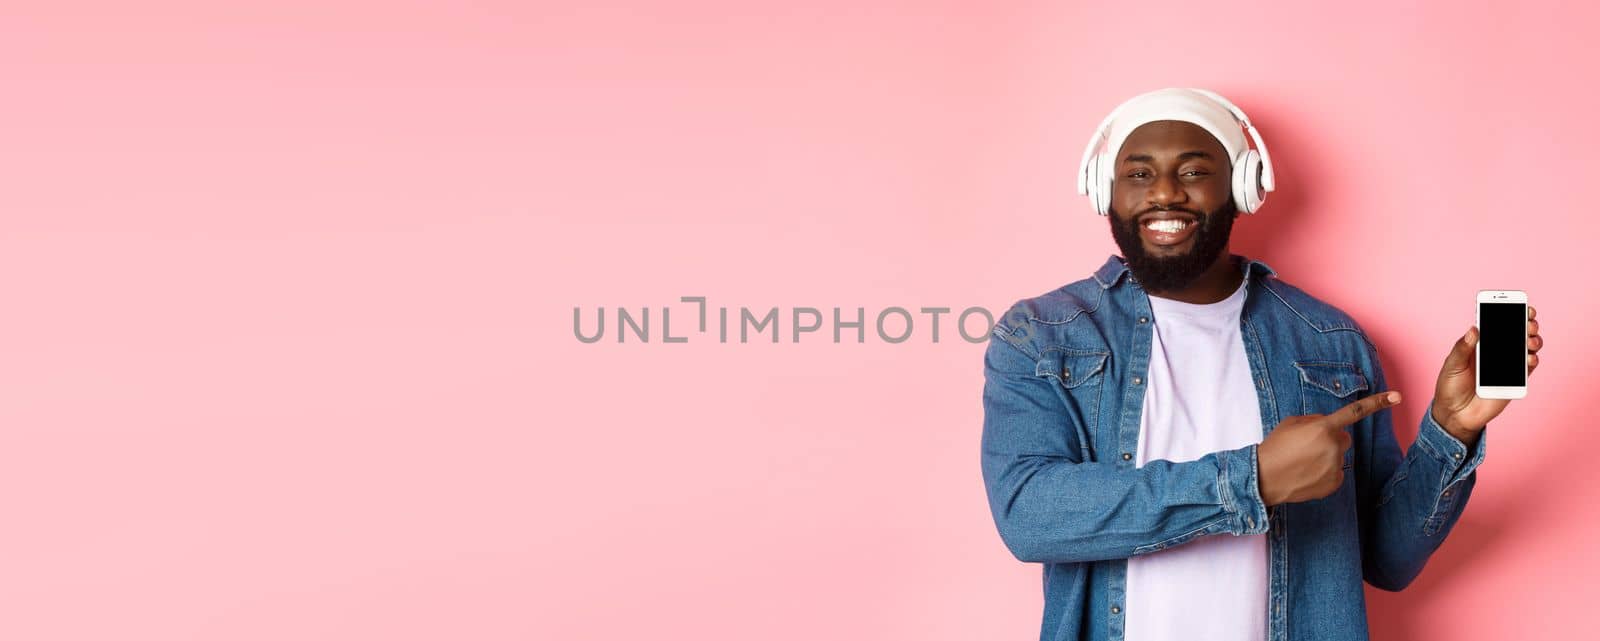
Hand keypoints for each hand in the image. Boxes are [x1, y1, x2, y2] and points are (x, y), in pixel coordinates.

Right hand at [1258, 390, 1401, 505]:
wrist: (1264, 478)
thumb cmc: (1275, 447)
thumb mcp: (1291, 423)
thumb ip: (1314, 421)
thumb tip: (1326, 426)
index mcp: (1323, 427)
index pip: (1354, 412)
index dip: (1377, 403)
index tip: (1396, 397)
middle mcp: (1334, 446)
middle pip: (1344, 438)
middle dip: (1330, 440)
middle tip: (1307, 447)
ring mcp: (1336, 466)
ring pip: (1338, 456)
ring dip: (1326, 457)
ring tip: (1302, 463)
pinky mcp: (1334, 483)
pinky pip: (1336, 473)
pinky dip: (1324, 473)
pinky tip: (1306, 474)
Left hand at [1431, 306, 1543, 441]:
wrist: (1455, 414)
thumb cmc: (1450, 387)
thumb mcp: (1451, 365)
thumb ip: (1462, 348)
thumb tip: (1473, 329)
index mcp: (1480, 344)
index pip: (1498, 324)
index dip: (1511, 313)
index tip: (1521, 305)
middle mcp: (1496, 352)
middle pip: (1518, 333)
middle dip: (1528, 325)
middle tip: (1529, 323)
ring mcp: (1506, 366)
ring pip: (1527, 348)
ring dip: (1533, 341)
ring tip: (1530, 341)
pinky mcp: (1514, 381)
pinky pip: (1527, 369)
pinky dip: (1532, 361)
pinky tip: (1530, 358)